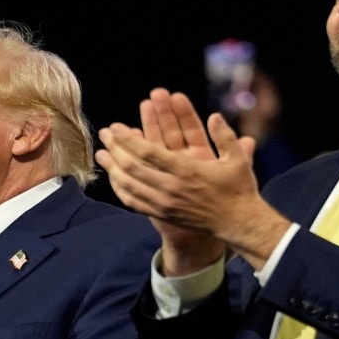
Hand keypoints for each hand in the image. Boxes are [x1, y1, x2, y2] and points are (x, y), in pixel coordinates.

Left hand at [95, 88, 288, 272]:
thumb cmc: (238, 189)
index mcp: (186, 170)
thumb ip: (225, 136)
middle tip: (104, 134)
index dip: (128, 138)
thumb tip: (215, 116)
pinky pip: (133, 202)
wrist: (237, 222)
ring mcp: (164, 203)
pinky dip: (120, 189)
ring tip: (100, 153)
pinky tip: (113, 178)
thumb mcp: (237, 159)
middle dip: (115, 148)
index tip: (116, 127)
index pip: (148, 152)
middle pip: (132, 166)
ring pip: (128, 185)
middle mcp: (171, 188)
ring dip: (112, 168)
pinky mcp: (162, 214)